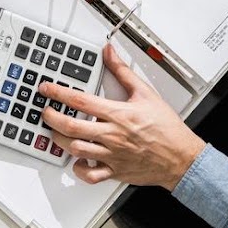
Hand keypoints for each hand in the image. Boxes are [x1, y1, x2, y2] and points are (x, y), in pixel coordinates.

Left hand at [39, 44, 206, 187]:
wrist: (182, 157)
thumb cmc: (167, 128)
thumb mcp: (146, 93)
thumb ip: (123, 71)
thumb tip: (109, 52)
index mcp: (118, 114)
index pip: (80, 101)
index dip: (58, 93)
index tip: (46, 89)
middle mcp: (112, 135)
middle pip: (71, 127)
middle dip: (51, 118)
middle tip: (45, 112)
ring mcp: (112, 155)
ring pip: (76, 149)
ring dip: (61, 140)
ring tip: (56, 132)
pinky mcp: (115, 171)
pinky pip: (90, 175)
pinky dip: (79, 169)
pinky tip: (77, 160)